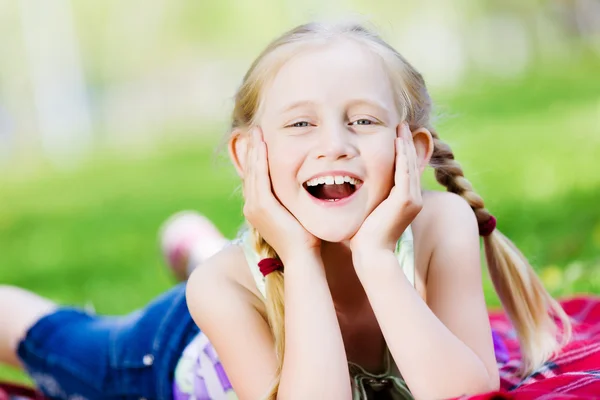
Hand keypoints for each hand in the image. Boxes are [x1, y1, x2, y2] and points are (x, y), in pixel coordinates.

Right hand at [242, 127, 320, 263]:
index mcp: (258, 209)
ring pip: (252, 172)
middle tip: (254, 130)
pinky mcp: (261, 206)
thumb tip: (308, 184)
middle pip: (250, 172)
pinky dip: (259, 160)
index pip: (255, 177)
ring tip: (256, 132)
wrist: (303, 257)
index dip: (256, 158)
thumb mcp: (297, 212)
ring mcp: (254, 207)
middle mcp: (251, 207)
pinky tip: (261, 145)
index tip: (260, 140)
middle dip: (252, 150)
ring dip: (254, 150)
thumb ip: (295, 199)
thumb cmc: (306, 238)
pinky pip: (258, 177)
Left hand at [350, 123, 422, 255]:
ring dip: (405, 144)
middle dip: (406, 143)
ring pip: (410, 165)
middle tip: (401, 124)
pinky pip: (405, 172)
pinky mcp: (406, 200)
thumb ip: (371, 198)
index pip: (406, 171)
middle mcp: (414, 199)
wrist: (370, 254)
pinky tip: (397, 141)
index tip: (396, 135)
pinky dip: (402, 155)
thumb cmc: (365, 237)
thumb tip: (357, 188)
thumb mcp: (370, 211)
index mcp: (407, 201)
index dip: (403, 152)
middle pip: (411, 164)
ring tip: (401, 127)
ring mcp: (412, 200)